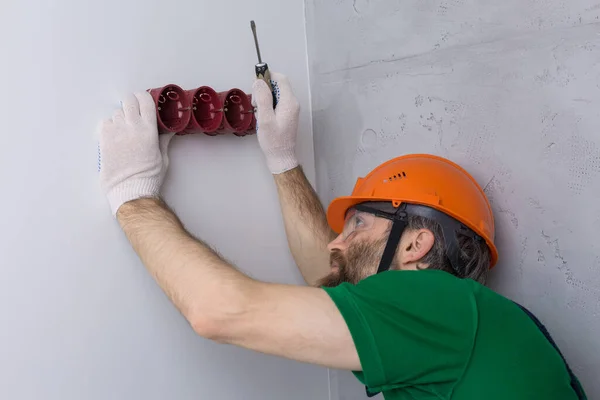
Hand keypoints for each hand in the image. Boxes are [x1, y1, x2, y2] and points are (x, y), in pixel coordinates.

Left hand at [98, 91, 174, 215]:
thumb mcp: (162, 157)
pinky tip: (115, 136)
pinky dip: (110, 126)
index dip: (144, 96)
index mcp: (148, 130)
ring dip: (121, 116)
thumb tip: (169, 130)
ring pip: (116, 112)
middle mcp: (131, 127)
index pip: (145, 100)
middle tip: (134, 111)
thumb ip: (163, 140)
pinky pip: (105, 123)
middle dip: (131, 103)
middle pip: (128, 101)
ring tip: (125, 129)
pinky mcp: (104, 139)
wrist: (129, 189)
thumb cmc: (148, 176)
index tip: (144, 99)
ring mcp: (116, 132)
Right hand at [252, 72, 299, 173]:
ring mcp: (290, 109)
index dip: (267, 77)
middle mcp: (292, 103)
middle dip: (263, 90)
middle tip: (256, 103)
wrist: (281, 157)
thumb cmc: (273, 141)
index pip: (280, 78)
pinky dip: (267, 106)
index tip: (256, 86)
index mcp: (289, 102)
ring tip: (259, 113)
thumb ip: (263, 98)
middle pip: (277, 86)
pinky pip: (276, 103)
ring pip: (275, 94)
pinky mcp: (286, 115)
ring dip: (264, 99)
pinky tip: (263, 117)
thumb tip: (259, 82)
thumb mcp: (265, 119)